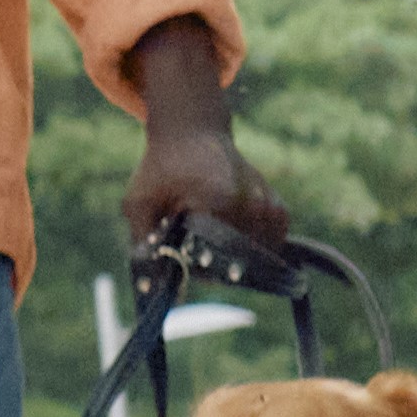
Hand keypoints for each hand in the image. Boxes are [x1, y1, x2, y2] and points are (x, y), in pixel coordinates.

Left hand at [122, 28, 274, 258]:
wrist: (192, 131)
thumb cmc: (162, 168)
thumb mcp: (139, 201)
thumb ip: (142, 242)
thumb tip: (149, 285)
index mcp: (216, 202)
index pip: (214, 262)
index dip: (197, 272)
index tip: (185, 261)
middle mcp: (248, 204)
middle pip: (237, 264)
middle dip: (215, 268)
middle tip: (195, 247)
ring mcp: (266, 205)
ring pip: (257, 259)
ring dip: (237, 259)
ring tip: (212, 237)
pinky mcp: (276, 206)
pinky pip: (270, 244)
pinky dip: (254, 247)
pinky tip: (232, 232)